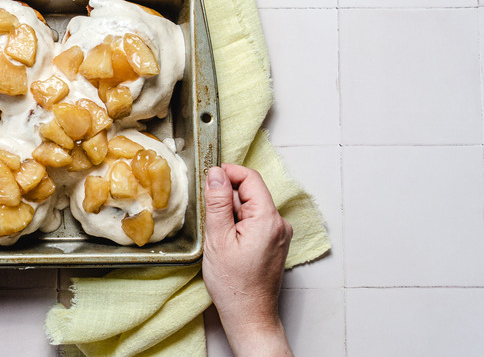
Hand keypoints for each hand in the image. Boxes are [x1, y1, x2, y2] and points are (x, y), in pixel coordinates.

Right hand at [202, 164, 292, 356]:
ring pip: (251, 207)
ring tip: (219, 236)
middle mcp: (279, 223)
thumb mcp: (218, 239)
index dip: (228, 173)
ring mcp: (279, 233)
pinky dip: (239, 224)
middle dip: (227, 197)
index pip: (250, 178)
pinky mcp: (274, 242)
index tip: (208, 177)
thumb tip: (215, 173)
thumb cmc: (234, 284)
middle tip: (209, 216)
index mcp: (268, 218)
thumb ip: (218, 202)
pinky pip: (255, 221)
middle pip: (251, 192)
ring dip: (232, 212)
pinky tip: (228, 243)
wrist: (249, 315)